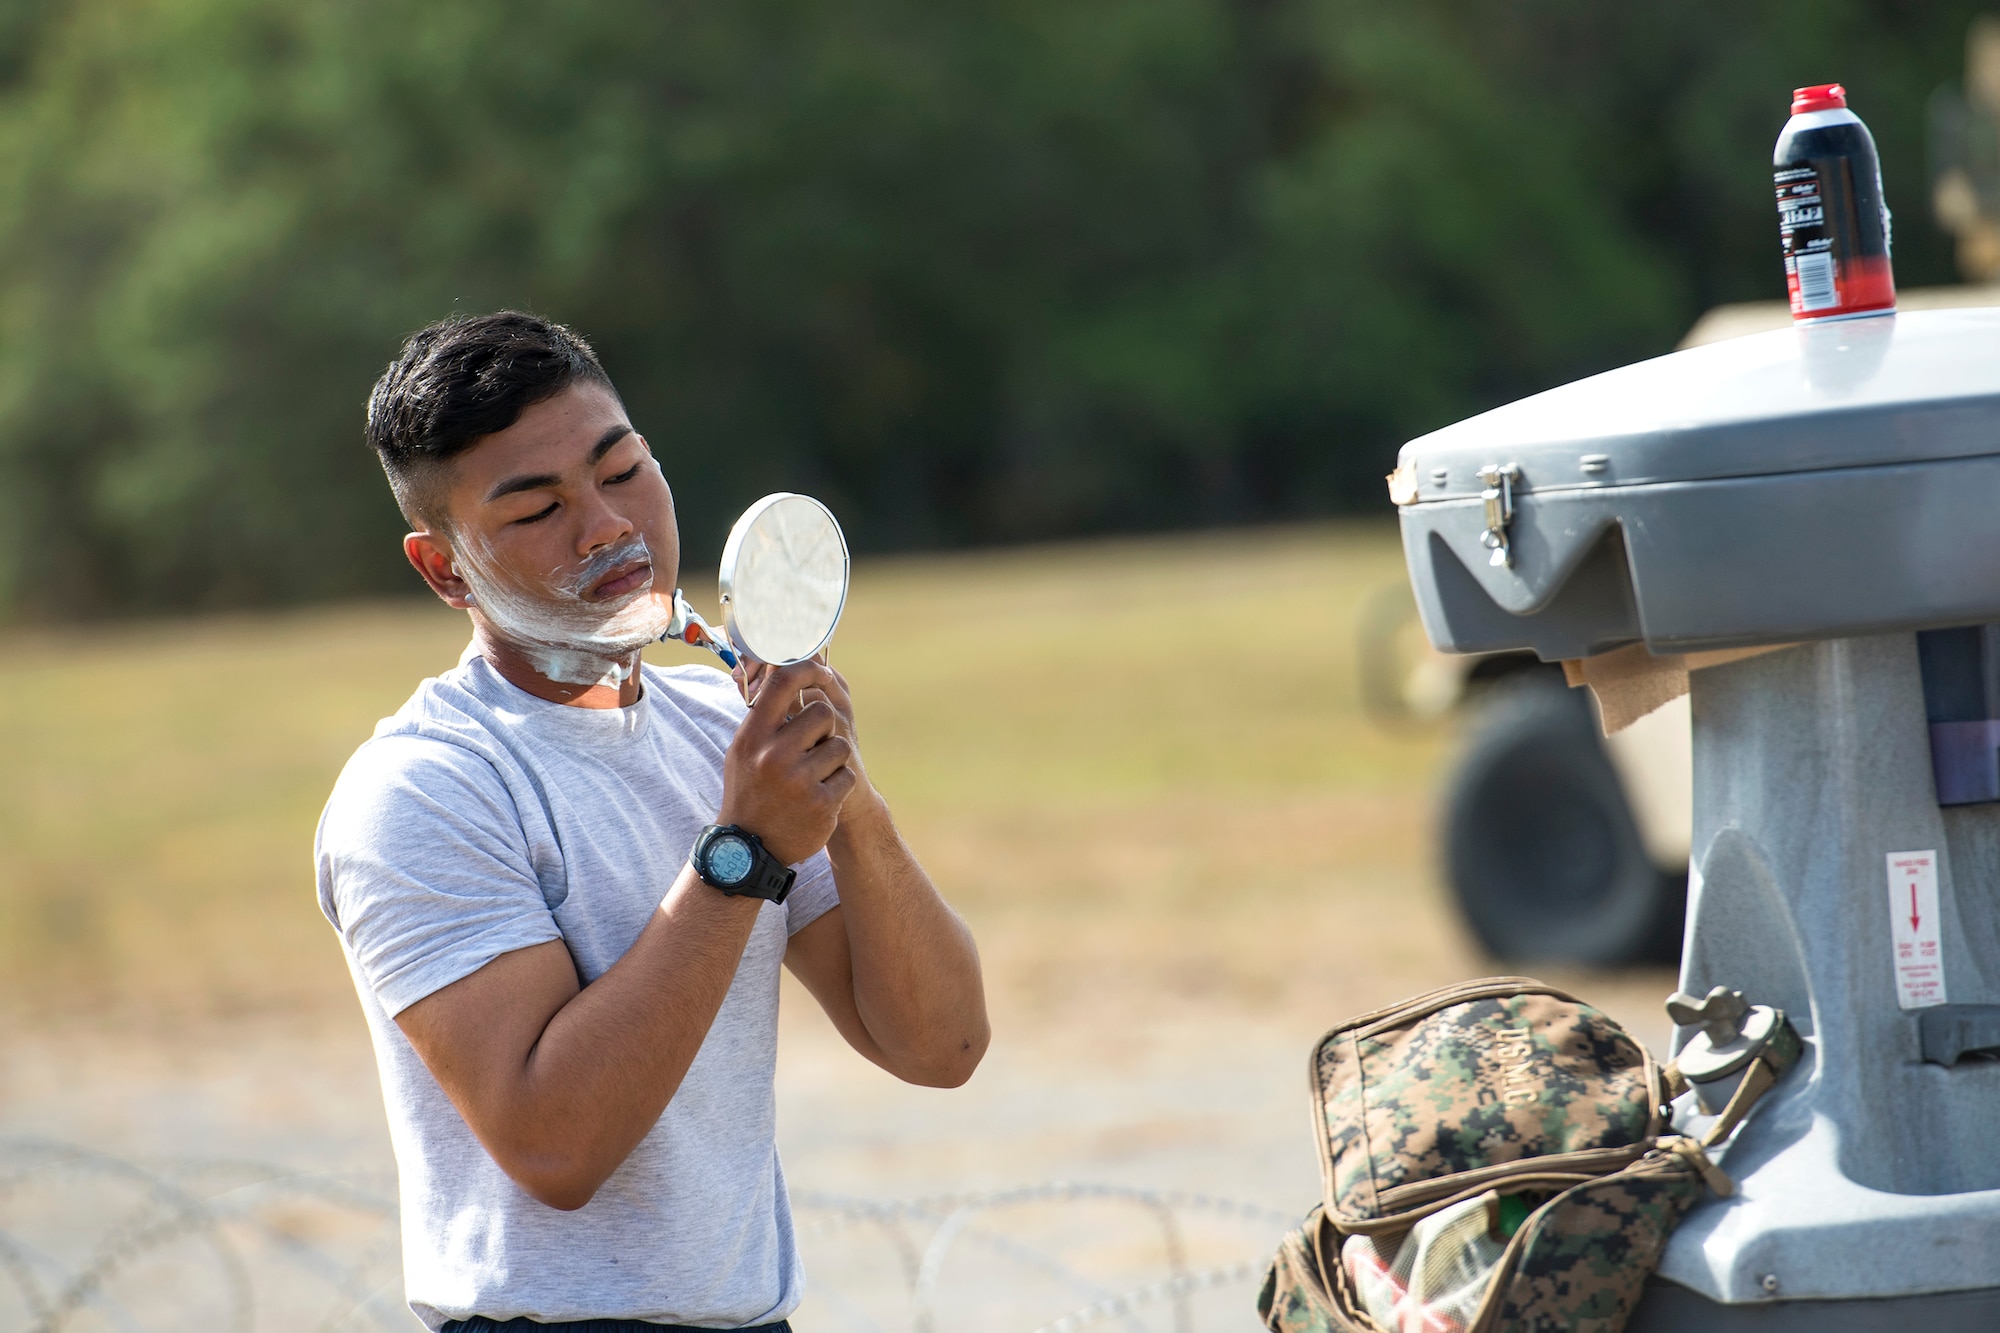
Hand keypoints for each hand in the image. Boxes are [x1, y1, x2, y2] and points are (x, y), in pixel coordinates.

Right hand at [737, 655, 880, 823]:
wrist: (749, 848)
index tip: (819, 670)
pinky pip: (847, 776)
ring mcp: (799, 781)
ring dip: (832, 760)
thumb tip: (787, 670)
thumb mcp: (744, 750)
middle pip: (823, 713)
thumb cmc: (750, 789)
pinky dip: (838, 785)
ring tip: (812, 777)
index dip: (807, 668)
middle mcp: (774, 755)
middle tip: (811, 747)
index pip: (782, 683)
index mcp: (753, 737)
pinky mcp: (822, 804)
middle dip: (823, 728)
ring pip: (840, 746)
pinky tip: (817, 798)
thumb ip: (766, 716)